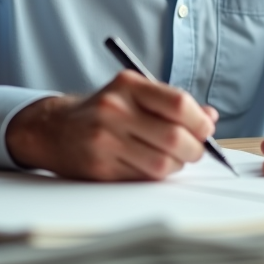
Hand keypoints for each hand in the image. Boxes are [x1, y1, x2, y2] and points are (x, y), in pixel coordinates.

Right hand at [5, 70, 218, 180]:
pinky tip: (148, 165)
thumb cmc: (104, 111)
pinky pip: (142, 178)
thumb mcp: (135, 94)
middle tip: (193, 150)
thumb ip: (173, 103)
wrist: (53, 128)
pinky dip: (154, 176)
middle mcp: (115, 109)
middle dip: (193, 149)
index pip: (178, 103)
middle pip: (174, 138)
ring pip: (162, 164)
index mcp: (128, 85)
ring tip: (170, 159)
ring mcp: (105, 140)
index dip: (200, 122)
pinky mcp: (99, 167)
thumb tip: (210, 118)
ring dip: (175, 166)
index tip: (205, 130)